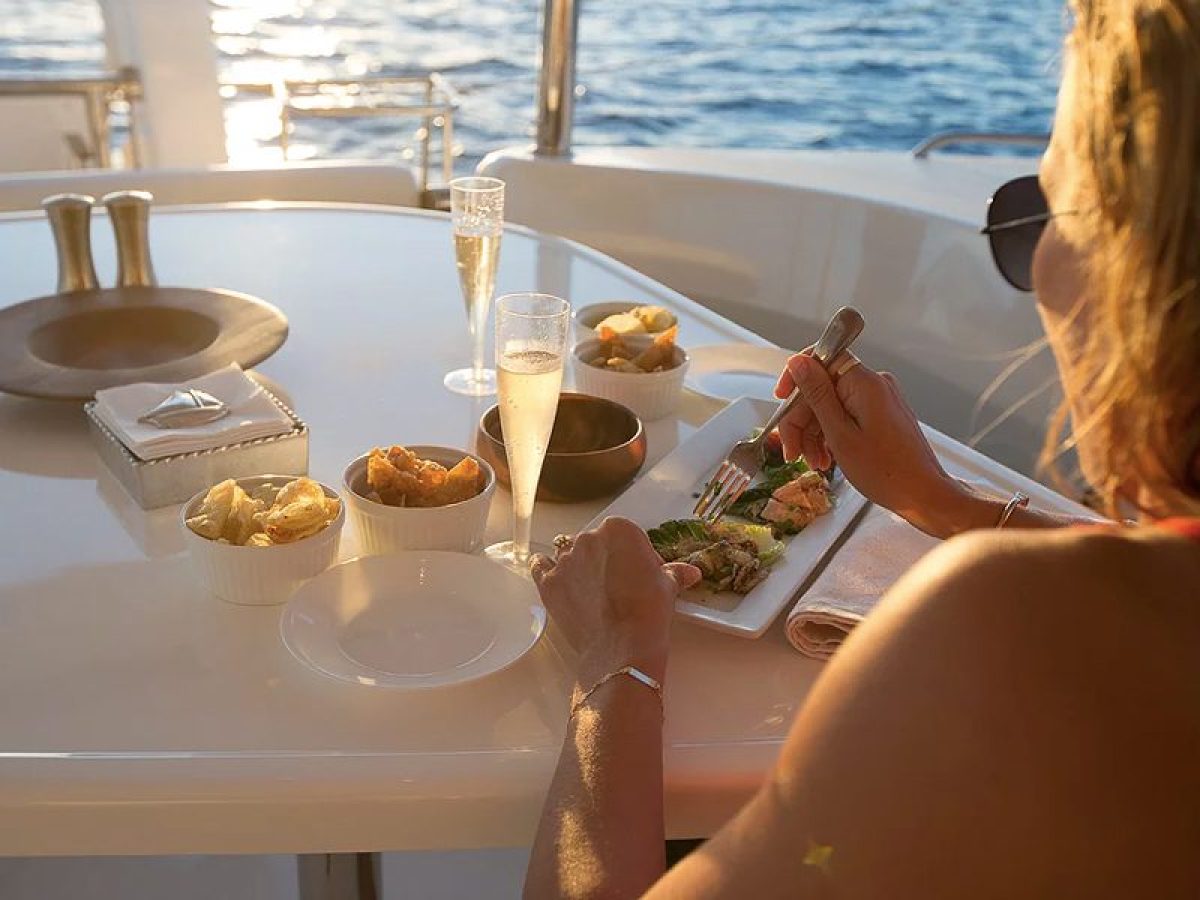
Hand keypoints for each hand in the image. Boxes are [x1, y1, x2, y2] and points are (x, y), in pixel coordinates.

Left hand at [531, 517, 700, 681]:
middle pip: (597, 544)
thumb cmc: (648, 612)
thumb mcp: (667, 587)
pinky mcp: (548, 583)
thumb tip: (690, 572)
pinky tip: (559, 581)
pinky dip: (548, 571)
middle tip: (621, 588)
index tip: (643, 575)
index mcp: (619, 529)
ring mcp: (564, 560)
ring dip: (580, 567)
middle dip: (609, 561)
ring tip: (594, 592)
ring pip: (570, 555)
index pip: (627, 536)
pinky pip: (541, 567)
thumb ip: (674, 572)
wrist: (622, 647)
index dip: (637, 556)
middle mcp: (588, 538)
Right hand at [774, 351, 980, 537]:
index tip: (781, 398)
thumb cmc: (887, 472)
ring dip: (814, 432)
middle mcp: (874, 385)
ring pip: (831, 405)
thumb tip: (798, 363)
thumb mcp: (840, 434)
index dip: (797, 377)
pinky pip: (846, 416)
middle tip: (791, 450)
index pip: (822, 357)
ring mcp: (879, 400)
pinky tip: (825, 458)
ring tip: (811, 461)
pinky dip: (831, 435)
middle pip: (822, 387)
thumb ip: (816, 395)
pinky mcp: (881, 415)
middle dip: (802, 419)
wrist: (923, 494)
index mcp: (864, 383)